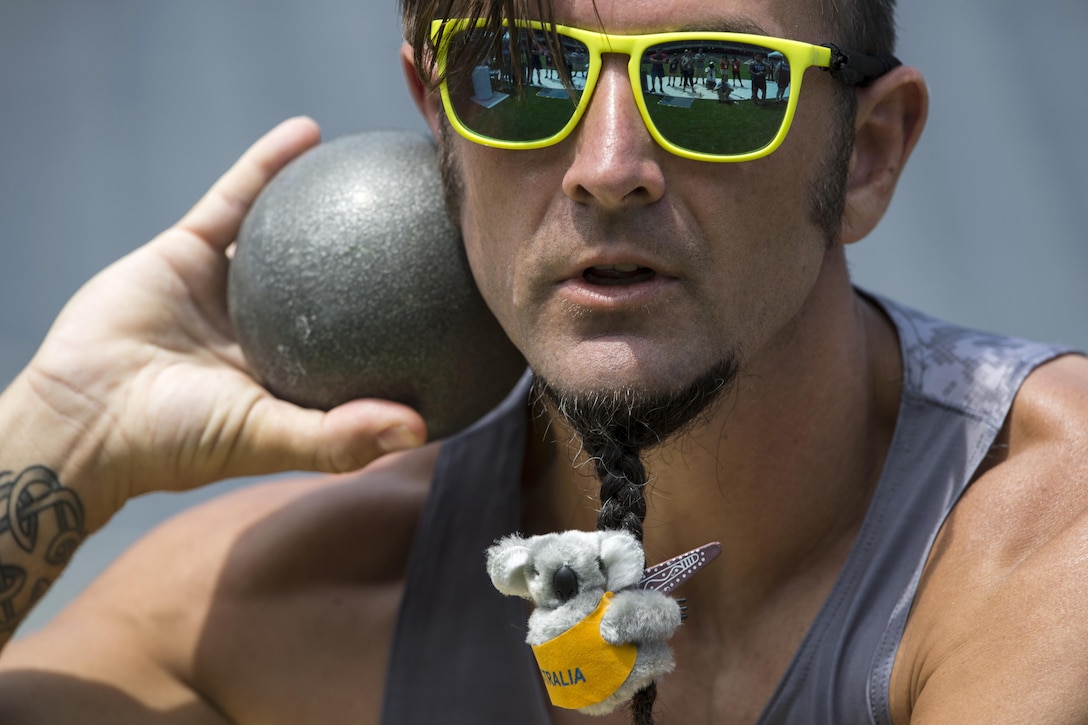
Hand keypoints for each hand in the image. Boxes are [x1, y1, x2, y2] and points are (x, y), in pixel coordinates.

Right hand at [10, 117, 426, 521]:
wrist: (84, 416)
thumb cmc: (179, 442)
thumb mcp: (271, 441)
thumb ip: (340, 437)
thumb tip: (420, 429)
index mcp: (294, 369)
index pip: (362, 338)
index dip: (406, 316)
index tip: (456, 291)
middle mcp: (269, 326)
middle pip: (335, 277)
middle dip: (377, 248)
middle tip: (427, 217)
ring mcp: (229, 285)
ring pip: (287, 229)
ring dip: (327, 196)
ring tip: (378, 164)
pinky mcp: (186, 248)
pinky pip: (236, 196)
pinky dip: (268, 163)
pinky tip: (309, 132)